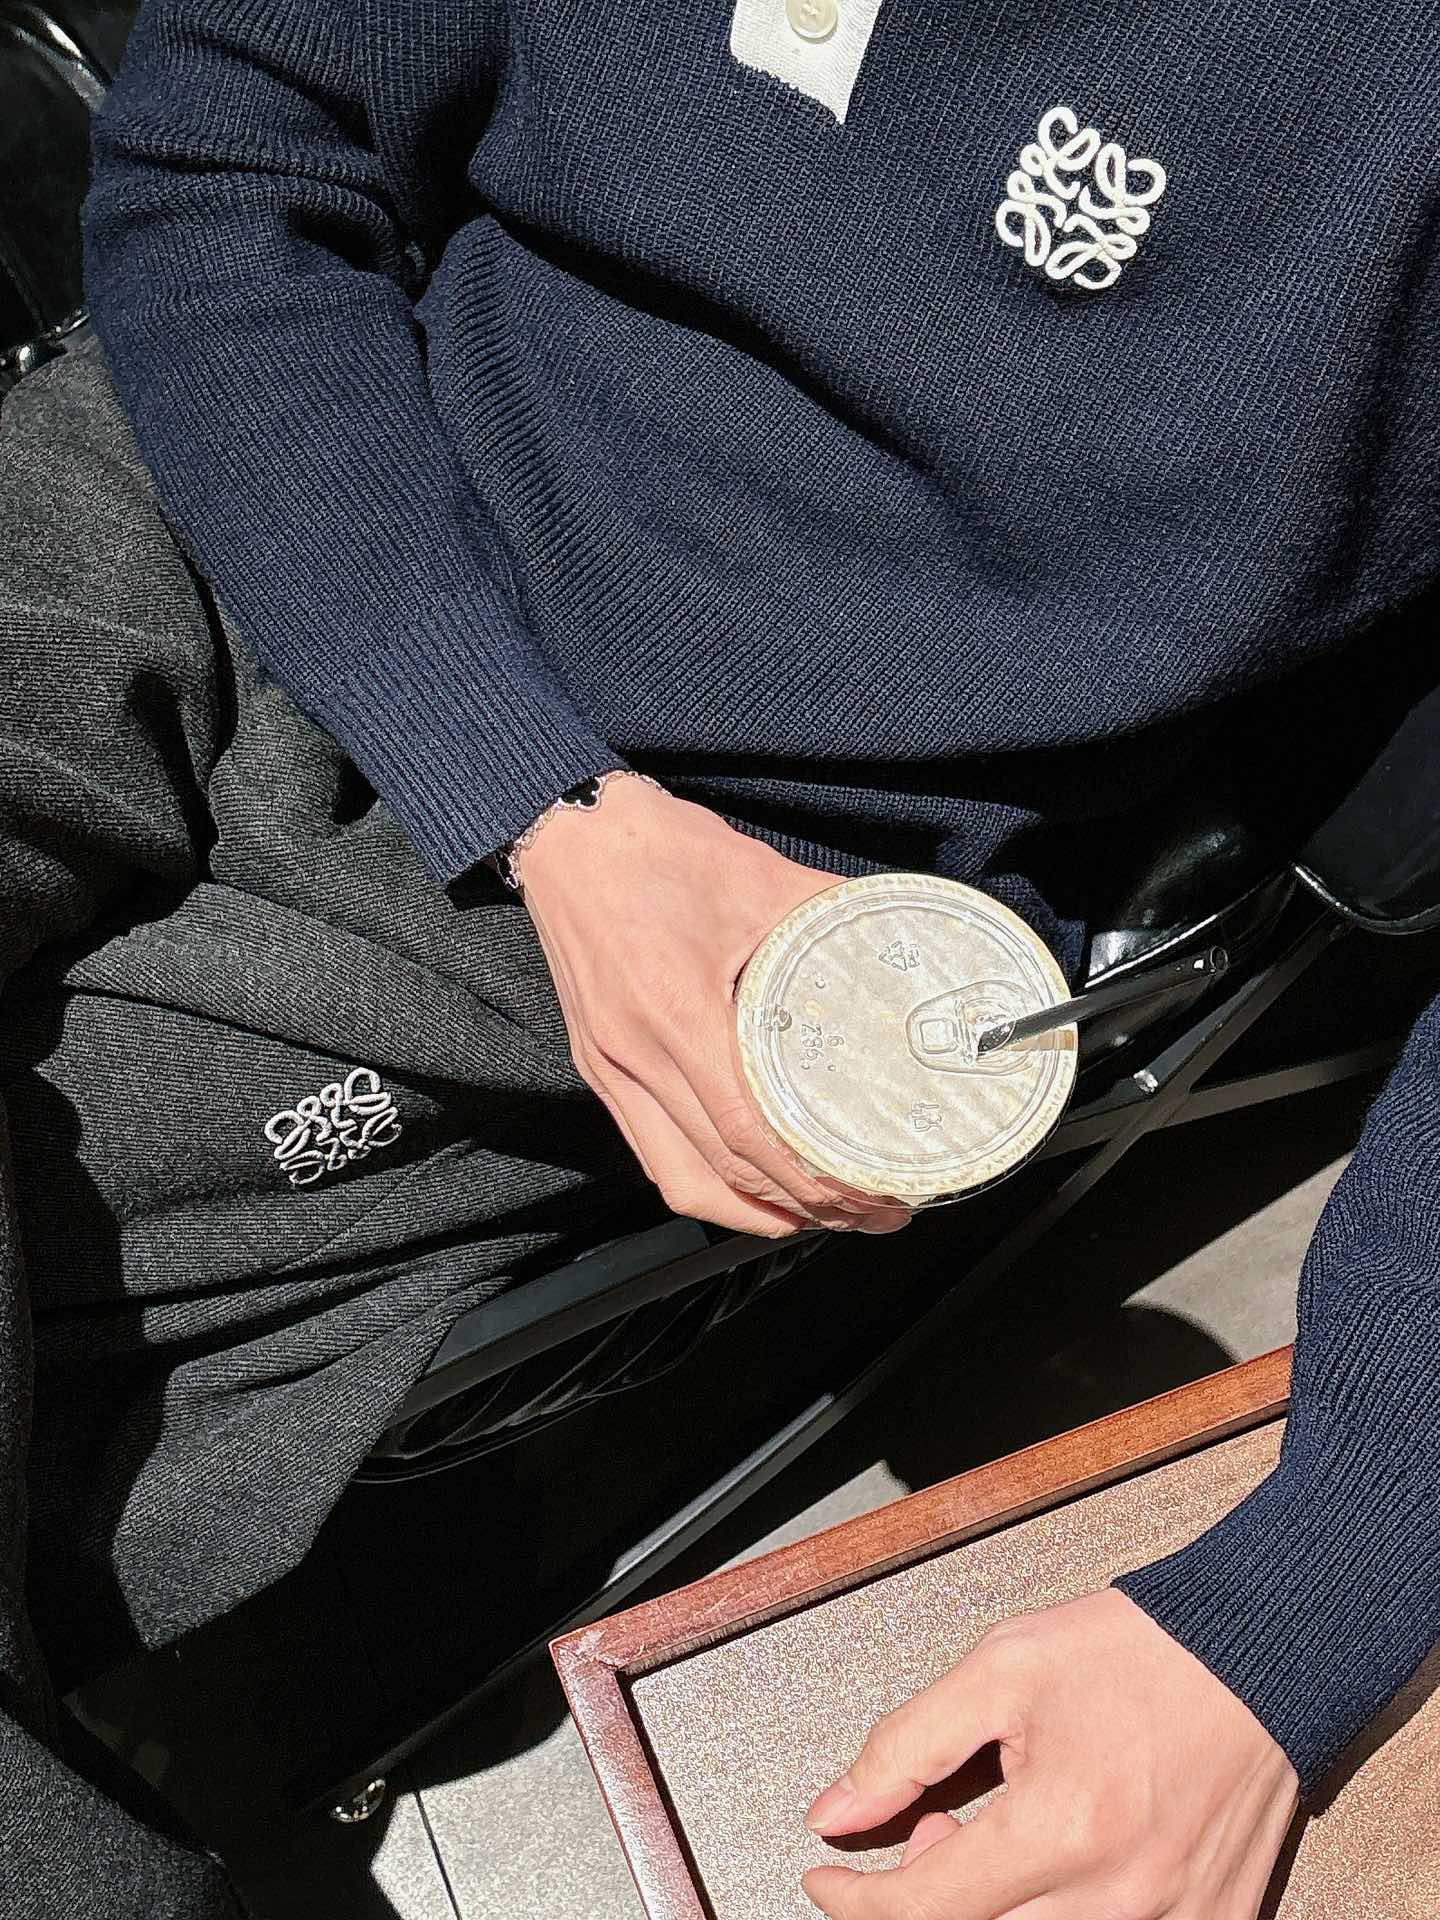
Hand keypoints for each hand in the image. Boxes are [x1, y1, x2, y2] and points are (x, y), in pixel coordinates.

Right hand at [519, 776, 912, 1237]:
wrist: (566, 834)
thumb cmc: (653, 849)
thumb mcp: (758, 876)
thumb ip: (830, 914)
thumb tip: (900, 943)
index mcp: (673, 1009)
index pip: (747, 1129)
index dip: (812, 1177)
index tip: (871, 1190)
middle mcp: (633, 1053)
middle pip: (722, 1170)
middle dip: (803, 1207)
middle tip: (873, 1210)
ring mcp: (608, 1067)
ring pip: (679, 1177)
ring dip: (752, 1211)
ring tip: (819, 1215)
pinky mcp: (599, 1068)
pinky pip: (652, 1151)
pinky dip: (707, 1183)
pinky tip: (752, 1188)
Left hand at [803, 1589, 1298, 1919]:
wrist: (1258, 1653)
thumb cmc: (1139, 1653)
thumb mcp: (1001, 1670)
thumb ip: (906, 1745)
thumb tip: (837, 1811)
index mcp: (1058, 1828)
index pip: (922, 1910)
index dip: (855, 1900)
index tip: (827, 1877)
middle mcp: (1116, 1898)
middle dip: (929, 1895)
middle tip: (940, 1829)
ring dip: (995, 1907)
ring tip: (1009, 1835)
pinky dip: (1061, 1910)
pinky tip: (1061, 1860)